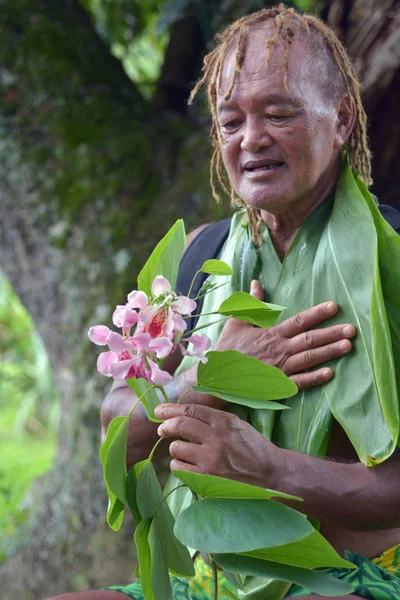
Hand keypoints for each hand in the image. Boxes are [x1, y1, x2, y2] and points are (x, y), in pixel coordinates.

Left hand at [155, 403, 277, 487]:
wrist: (269, 471)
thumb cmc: (251, 445)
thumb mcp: (235, 423)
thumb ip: (212, 418)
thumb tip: (184, 413)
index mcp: (223, 421)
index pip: (190, 410)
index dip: (171, 409)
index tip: (159, 410)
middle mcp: (216, 438)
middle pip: (179, 426)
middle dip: (165, 426)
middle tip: (162, 429)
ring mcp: (211, 459)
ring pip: (176, 448)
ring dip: (175, 447)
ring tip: (183, 449)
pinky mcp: (207, 478)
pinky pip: (179, 467)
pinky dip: (179, 464)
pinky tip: (187, 463)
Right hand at [215, 280, 355, 389]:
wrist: (217, 375)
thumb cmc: (227, 348)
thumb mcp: (237, 321)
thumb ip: (251, 303)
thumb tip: (256, 283)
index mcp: (271, 333)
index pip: (298, 321)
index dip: (317, 313)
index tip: (334, 307)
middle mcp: (279, 349)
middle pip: (309, 340)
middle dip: (332, 333)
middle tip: (352, 329)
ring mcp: (280, 368)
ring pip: (309, 359)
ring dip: (329, 353)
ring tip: (348, 347)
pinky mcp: (277, 384)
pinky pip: (299, 382)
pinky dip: (314, 378)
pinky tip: (330, 373)